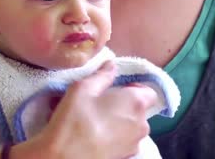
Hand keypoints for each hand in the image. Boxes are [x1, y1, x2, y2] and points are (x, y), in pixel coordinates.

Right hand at [37, 61, 157, 158]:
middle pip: (139, 108)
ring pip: (131, 125)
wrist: (64, 157)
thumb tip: (112, 65)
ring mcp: (135, 144)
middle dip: (123, 104)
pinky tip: (93, 134)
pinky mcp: (126, 157)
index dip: (133, 87)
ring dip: (118, 120)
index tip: (115, 88)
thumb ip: (102, 75)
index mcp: (136, 102)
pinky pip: (123, 140)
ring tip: (93, 119)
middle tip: (99, 102)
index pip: (149, 90)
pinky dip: (113, 136)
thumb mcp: (83, 88)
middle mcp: (142, 124)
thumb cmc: (75, 119)